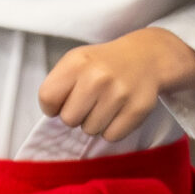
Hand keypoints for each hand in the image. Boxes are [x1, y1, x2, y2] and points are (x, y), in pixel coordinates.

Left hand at [38, 26, 194, 140]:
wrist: (147, 57)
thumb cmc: (104, 64)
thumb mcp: (77, 61)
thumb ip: (59, 84)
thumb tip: (53, 113)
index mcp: (77, 62)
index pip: (47, 98)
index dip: (53, 105)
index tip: (64, 101)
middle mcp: (97, 77)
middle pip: (68, 119)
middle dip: (76, 115)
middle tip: (89, 103)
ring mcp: (119, 93)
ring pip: (90, 130)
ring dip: (95, 123)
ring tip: (105, 105)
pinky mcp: (137, 109)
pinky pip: (111, 136)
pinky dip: (113, 129)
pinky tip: (118, 112)